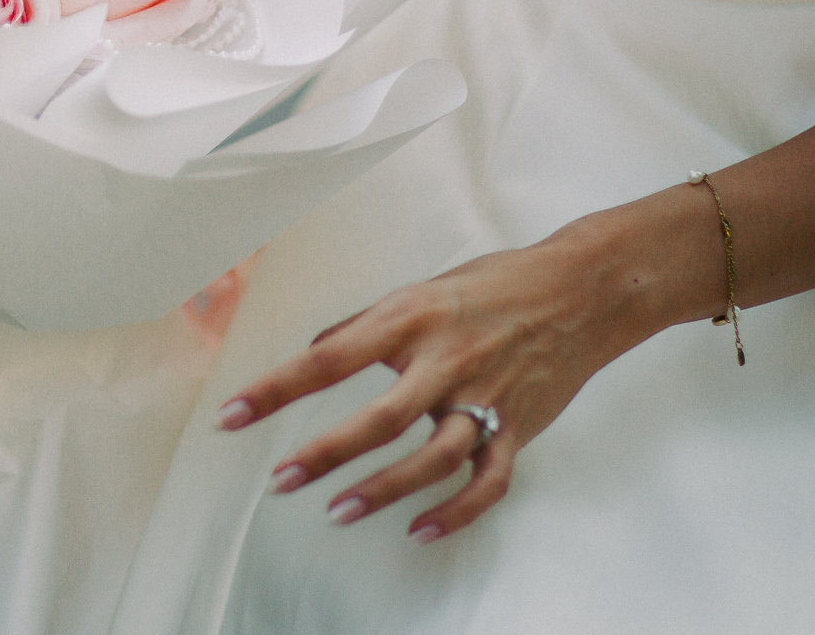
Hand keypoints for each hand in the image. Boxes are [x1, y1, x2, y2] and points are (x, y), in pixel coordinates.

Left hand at [215, 223, 667, 542]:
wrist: (582, 291)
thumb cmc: (493, 285)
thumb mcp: (419, 290)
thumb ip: (366, 325)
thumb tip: (316, 348)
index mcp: (412, 319)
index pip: (330, 358)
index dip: (276, 388)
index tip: (232, 415)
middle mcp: (446, 360)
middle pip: (380, 418)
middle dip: (326, 453)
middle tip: (282, 480)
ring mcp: (486, 399)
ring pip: (433, 457)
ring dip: (385, 490)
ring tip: (338, 512)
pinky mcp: (518, 427)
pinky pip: (486, 480)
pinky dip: (455, 511)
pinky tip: (419, 529)